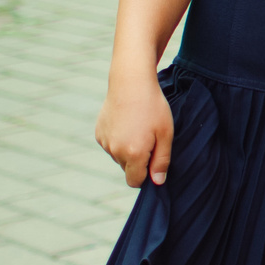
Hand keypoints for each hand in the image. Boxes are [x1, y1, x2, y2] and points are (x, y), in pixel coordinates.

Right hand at [96, 68, 173, 187]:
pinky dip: (118, 139)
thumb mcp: (165, 134)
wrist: (131, 82)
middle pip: (127, 169)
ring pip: (118, 157)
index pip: (135, 182)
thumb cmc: (153, 107)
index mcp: (133, 154)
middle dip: (138, 161)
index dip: (146, 175)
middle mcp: (115, 151)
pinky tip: (127, 123)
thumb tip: (157, 182)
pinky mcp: (99, 133)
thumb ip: (161, 161)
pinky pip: (110, 145)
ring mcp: (105, 142)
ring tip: (138, 128)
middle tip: (149, 139)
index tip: (154, 161)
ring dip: (127, 150)